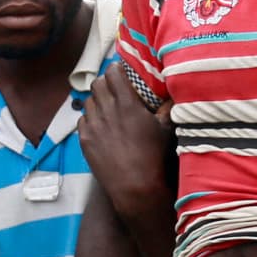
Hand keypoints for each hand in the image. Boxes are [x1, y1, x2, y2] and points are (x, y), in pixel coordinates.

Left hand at [75, 61, 172, 205]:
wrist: (135, 187)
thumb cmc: (154, 157)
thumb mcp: (166, 129)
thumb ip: (168, 107)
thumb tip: (173, 94)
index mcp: (127, 103)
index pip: (113, 72)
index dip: (117, 70)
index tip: (123, 73)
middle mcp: (106, 110)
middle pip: (97, 83)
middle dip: (106, 83)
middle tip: (116, 90)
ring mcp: (93, 125)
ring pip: (89, 100)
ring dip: (98, 100)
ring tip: (109, 109)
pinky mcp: (85, 140)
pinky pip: (83, 119)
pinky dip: (91, 118)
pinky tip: (102, 126)